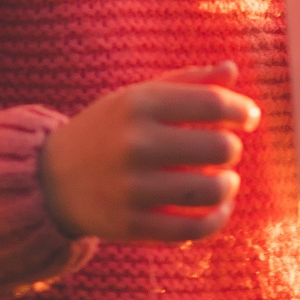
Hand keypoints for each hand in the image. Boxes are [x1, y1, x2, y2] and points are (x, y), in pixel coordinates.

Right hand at [38, 63, 260, 242]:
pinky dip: (217, 219)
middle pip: (219, 147)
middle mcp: (134, 144)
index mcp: (137, 104)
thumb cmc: (107, 130)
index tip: (248, 117)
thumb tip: (232, 70)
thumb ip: (186, 81)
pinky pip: (194, 229)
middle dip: (231, 148)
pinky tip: (220, 208)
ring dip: (228, 185)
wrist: (51, 178)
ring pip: (212, 190)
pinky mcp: (132, 226)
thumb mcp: (138, 97)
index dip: (240, 110)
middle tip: (224, 149)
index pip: (211, 103)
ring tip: (224, 180)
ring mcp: (132, 188)